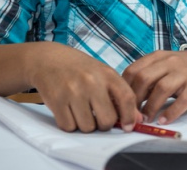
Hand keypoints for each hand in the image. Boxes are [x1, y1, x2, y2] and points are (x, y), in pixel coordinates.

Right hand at [26, 42, 141, 132]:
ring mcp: (73, 92)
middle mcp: (91, 82)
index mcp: (107, 74)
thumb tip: (136, 120)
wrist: (49, 59)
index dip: (130, 116)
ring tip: (82, 111)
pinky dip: (70, 124)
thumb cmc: (81, 69)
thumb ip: (120, 95)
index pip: (127, 98)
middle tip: (98, 116)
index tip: (128, 126)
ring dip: (86, 125)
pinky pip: (69, 126)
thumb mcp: (103, 75)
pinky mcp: (56, 101)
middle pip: (107, 120)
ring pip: (87, 127)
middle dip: (104, 124)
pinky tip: (69, 111)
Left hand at [122, 46, 186, 124]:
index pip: (133, 70)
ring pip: (161, 88)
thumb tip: (130, 98)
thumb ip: (150, 76)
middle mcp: (170, 61)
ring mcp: (185, 73)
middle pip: (144, 78)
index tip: (121, 103)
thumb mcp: (167, 64)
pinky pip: (182, 100)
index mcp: (159, 56)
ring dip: (150, 107)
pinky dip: (171, 112)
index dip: (124, 89)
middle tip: (131, 114)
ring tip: (145, 119)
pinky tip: (164, 120)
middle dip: (134, 99)